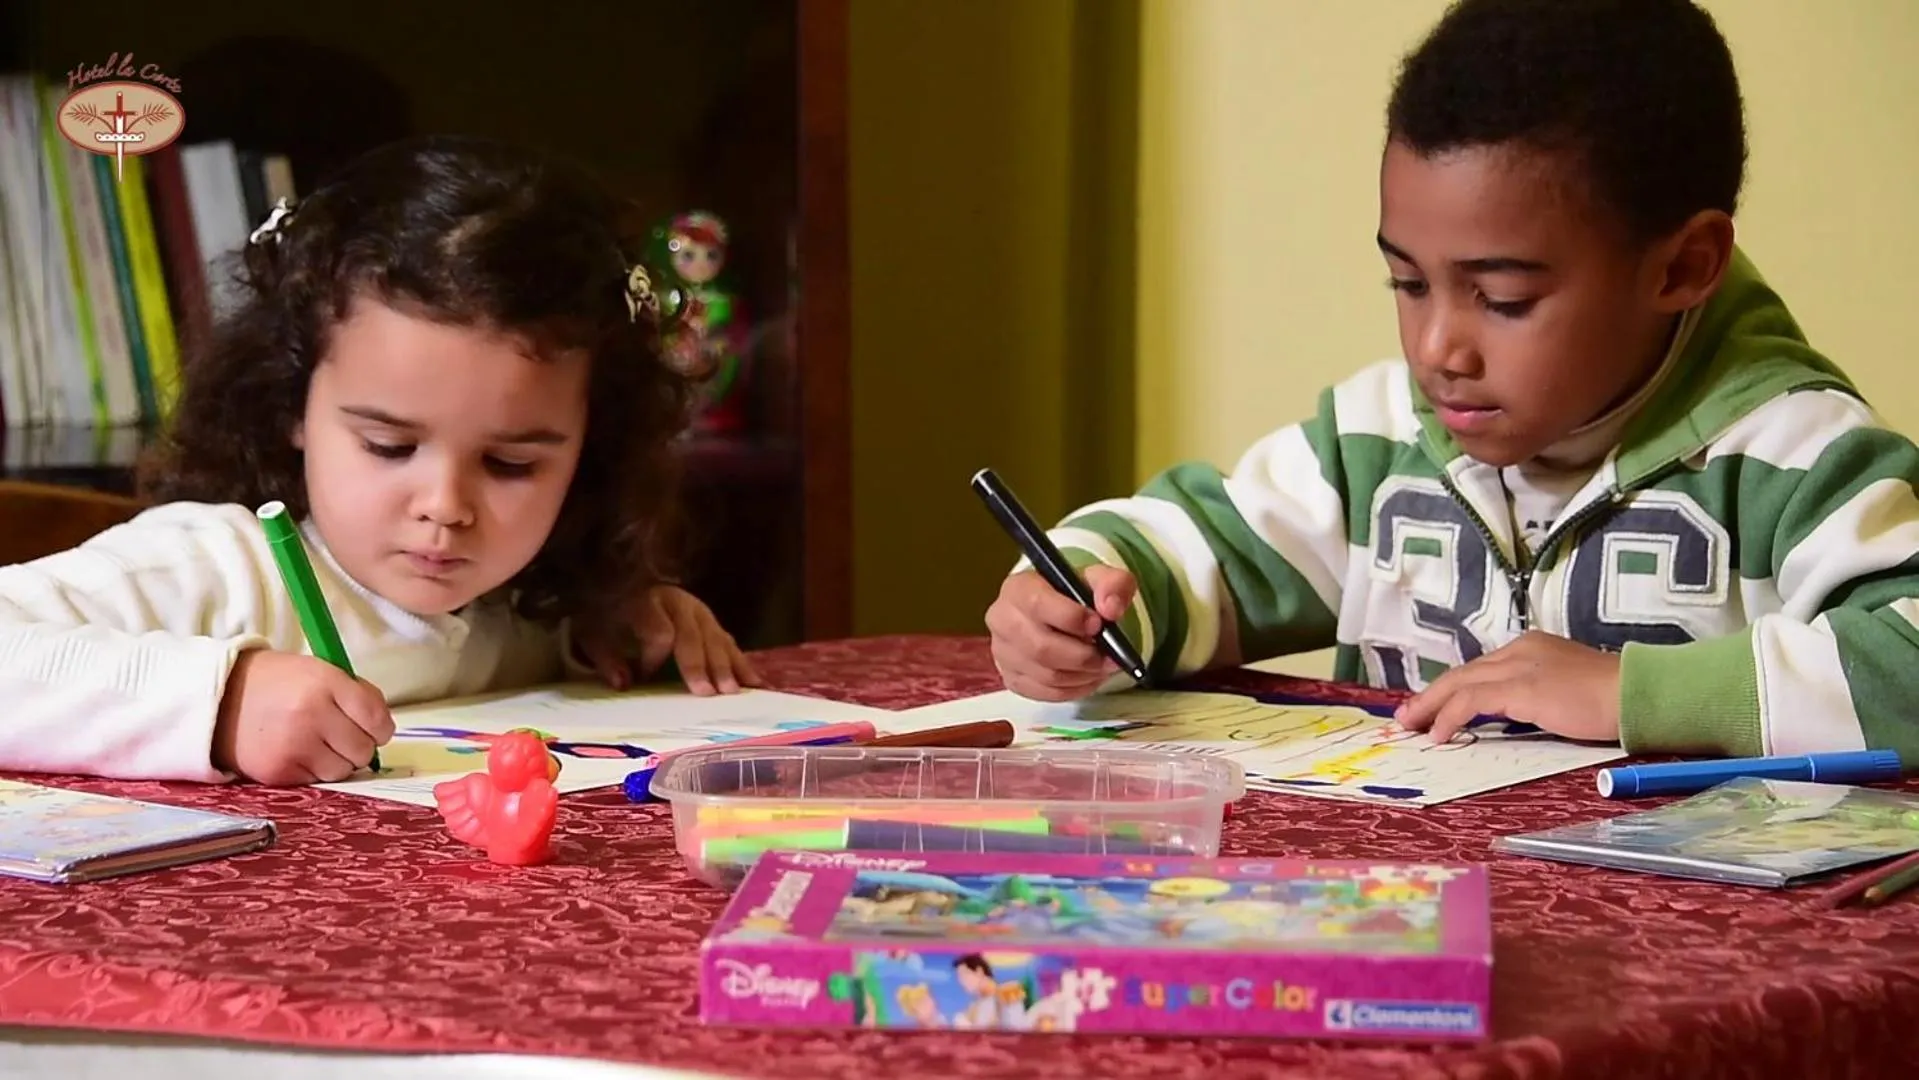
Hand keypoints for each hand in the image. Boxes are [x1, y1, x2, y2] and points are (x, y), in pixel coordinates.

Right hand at [212, 650, 394, 784]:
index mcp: (326, 683)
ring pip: (343, 771)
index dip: (381, 727)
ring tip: (319, 744)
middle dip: (359, 745)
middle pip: (364, 750)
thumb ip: (357, 695)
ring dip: (338, 761)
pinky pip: (317, 781)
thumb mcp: (320, 672)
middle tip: (342, 735)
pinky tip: (299, 753)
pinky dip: (314, 771)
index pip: (377, 719)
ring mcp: (294, 746)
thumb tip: (383, 729)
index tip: (374, 727)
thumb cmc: (280, 684)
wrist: (220, 700)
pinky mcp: (279, 772)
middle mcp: (311, 715)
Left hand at [576, 585, 760, 695]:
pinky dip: (741, 661)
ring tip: (734, 691)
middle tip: (709, 693)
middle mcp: (677, 602)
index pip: (658, 631)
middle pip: (692, 635)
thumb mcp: (592, 632)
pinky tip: (754, 682)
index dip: (654, 656)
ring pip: (715, 637)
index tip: (644, 676)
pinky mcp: (710, 621)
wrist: (619, 586)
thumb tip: (624, 683)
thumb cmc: (605, 614)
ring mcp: (699, 611)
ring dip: (726, 665)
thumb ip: (605, 657)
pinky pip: (728, 641)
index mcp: (646, 599)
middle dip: (701, 664)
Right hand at [985, 566, 1136, 701]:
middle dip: (1083, 656)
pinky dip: (1074, 689)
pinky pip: (1046, 693)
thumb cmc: (1076, 596)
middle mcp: (1002, 620)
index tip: (1098, 625)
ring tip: (1101, 666)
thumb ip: (1112, 585)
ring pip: (1047, 675)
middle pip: (1042, 648)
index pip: (1038, 604)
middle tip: (1108, 656)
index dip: (1072, 618)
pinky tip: (1088, 677)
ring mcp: (1004, 653)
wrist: (1059, 614)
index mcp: (1019, 588)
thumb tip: (1111, 609)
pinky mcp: (1012, 679)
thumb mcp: (1100, 579)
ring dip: (1083, 675)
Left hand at [1394, 631, 1621, 744]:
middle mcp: (1521, 650)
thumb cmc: (1613, 700)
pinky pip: (1471, 701)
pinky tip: (1439, 734)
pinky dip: (1450, 716)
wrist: (1639, 693)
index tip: (1431, 706)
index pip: (1481, 669)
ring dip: (1431, 706)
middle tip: (1407, 715)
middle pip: (1463, 673)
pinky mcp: (1522, 686)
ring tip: (1411, 725)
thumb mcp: (1565, 691)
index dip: (1452, 689)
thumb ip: (1536, 695)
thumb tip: (1511, 715)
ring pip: (1460, 684)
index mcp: (1532, 648)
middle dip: (1431, 695)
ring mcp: (1520, 665)